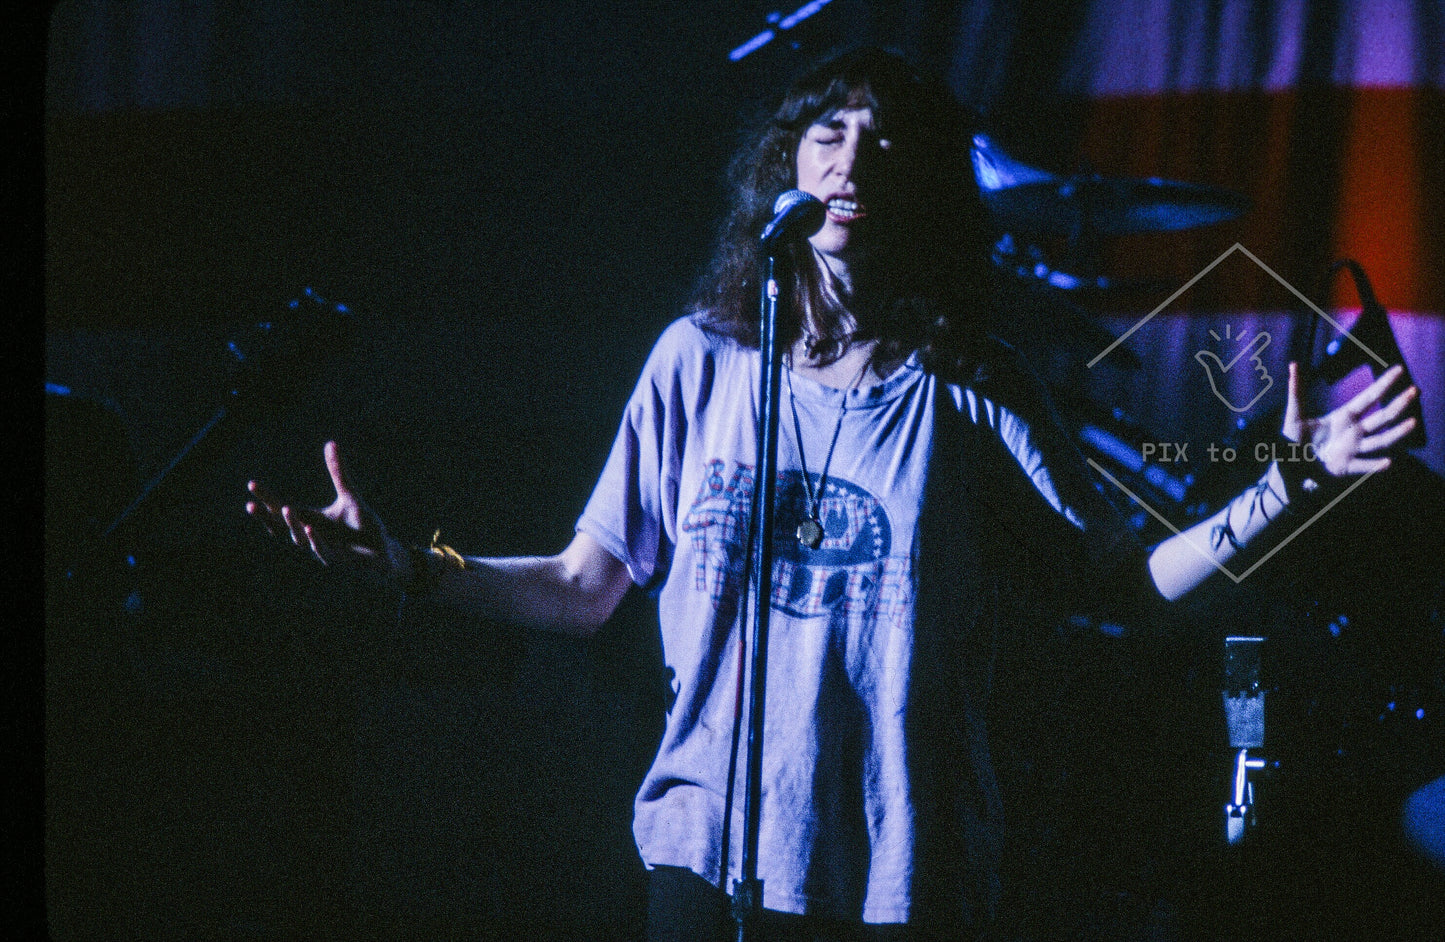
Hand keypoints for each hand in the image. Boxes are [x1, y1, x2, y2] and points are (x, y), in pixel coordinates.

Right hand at [246, 440, 395, 578]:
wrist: (383, 552)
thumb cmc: (362, 527)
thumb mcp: (348, 495)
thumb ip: (338, 473)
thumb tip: (331, 443)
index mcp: (309, 521)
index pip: (281, 509)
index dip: (267, 498)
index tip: (252, 484)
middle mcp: (311, 537)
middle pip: (281, 528)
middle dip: (267, 517)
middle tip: (251, 505)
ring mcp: (323, 549)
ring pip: (300, 540)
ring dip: (292, 525)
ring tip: (285, 508)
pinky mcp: (340, 559)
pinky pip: (324, 551)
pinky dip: (316, 541)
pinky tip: (309, 529)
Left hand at [1282, 361, 1418, 478]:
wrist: (1289, 464)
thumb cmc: (1293, 438)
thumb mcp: (1294, 413)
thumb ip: (1296, 390)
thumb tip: (1293, 364)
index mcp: (1343, 417)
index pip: (1369, 397)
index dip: (1383, 383)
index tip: (1399, 370)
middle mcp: (1353, 431)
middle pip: (1381, 417)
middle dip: (1398, 404)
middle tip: (1415, 391)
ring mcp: (1352, 449)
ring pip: (1380, 441)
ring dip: (1396, 433)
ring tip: (1412, 422)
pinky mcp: (1345, 466)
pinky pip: (1363, 465)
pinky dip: (1375, 465)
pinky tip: (1388, 462)